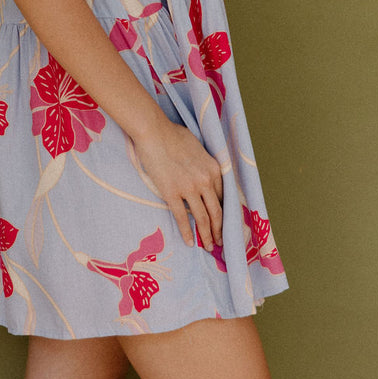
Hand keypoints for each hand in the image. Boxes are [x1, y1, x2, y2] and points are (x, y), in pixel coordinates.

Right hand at [131, 121, 222, 249]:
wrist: (154, 132)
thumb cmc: (173, 135)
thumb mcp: (198, 148)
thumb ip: (204, 164)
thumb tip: (203, 173)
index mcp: (214, 169)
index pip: (223, 197)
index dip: (223, 213)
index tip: (222, 223)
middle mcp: (206, 180)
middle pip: (217, 212)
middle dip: (219, 229)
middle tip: (218, 242)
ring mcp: (189, 188)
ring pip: (203, 218)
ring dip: (207, 235)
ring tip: (208, 246)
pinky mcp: (172, 193)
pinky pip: (183, 218)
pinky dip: (187, 233)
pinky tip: (190, 242)